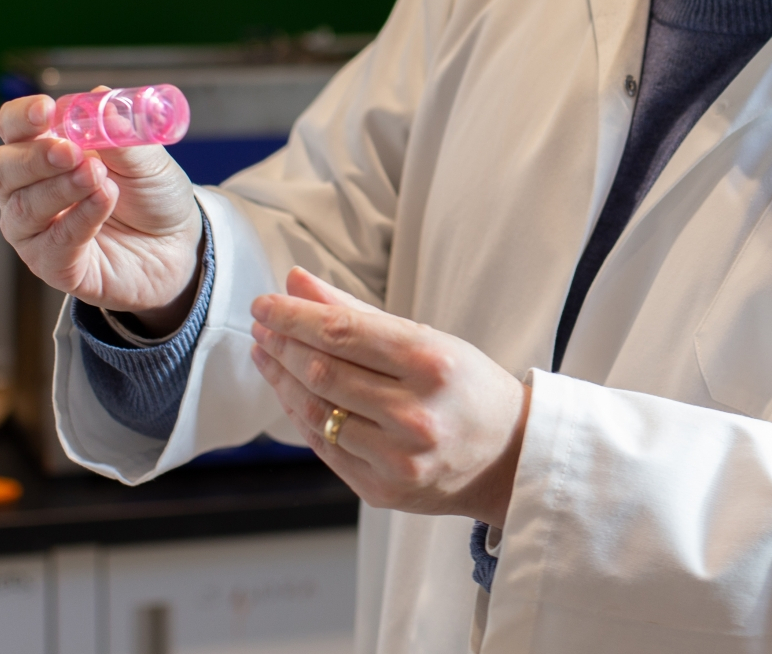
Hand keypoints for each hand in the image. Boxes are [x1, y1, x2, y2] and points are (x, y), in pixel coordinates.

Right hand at [0, 93, 201, 326]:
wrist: (178, 244)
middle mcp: (28, 190)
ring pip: (24, 208)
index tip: (46, 110)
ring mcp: (36, 230)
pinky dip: (80, 218)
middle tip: (71, 151)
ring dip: (62, 188)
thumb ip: (124, 134)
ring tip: (99, 176)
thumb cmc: (151, 195)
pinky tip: (103, 200)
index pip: (13, 128)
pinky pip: (54, 243)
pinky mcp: (53, 265)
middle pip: (2, 169)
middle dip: (34, 157)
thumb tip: (103, 100)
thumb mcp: (147, 158)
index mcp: (44, 151)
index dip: (22, 118)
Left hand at [250, 268, 528, 526]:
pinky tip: (289, 391)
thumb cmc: (467, 388)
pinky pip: (325, 447)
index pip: (343, 332)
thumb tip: (298, 283)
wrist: (509, 456)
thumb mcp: (426, 340)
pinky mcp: (382, 489)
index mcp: (431, 364)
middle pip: (323, 371)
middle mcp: (415, 413)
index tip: (266, 303)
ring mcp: (397, 458)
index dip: (295, 315)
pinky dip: (300, 415)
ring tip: (266, 352)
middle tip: (261, 323)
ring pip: (315, 412)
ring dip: (281, 379)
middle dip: (282, 343)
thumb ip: (357, 312)